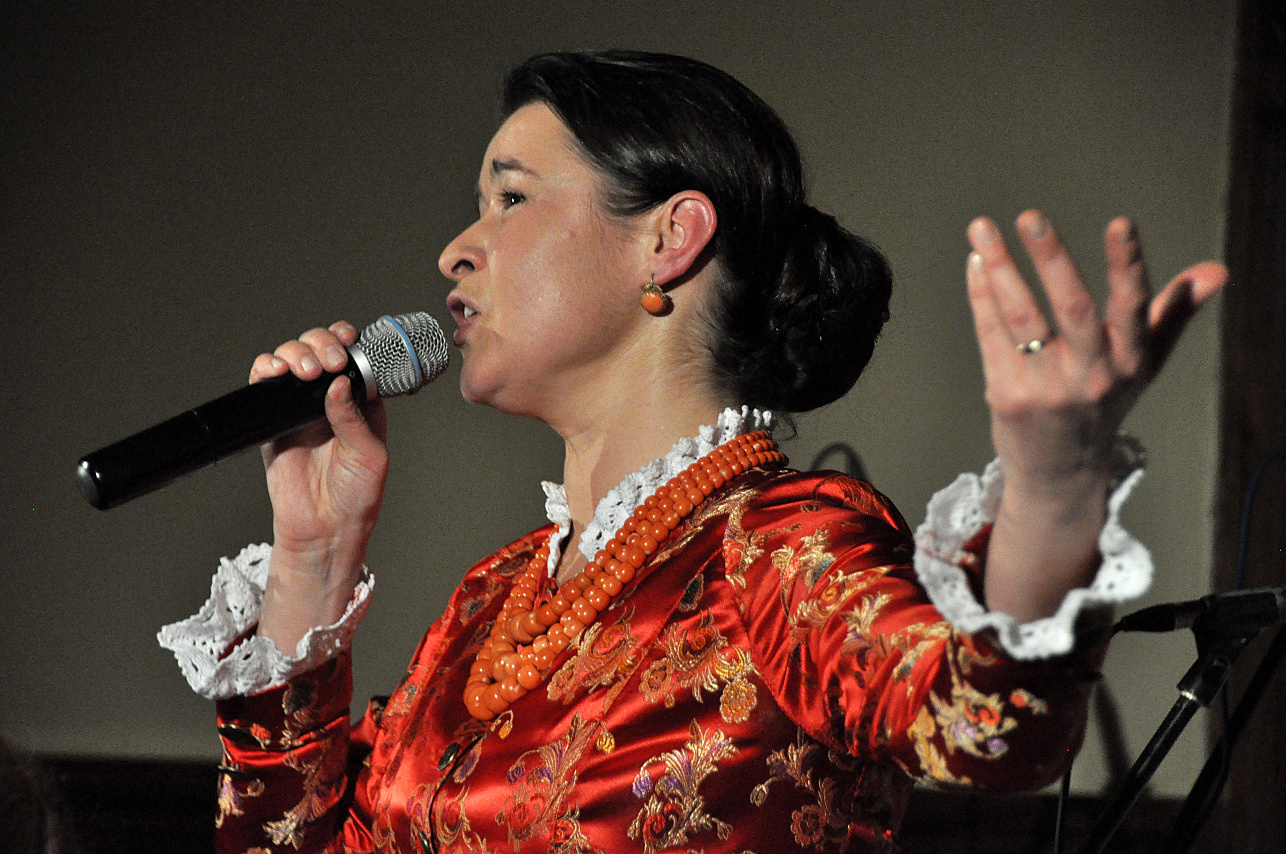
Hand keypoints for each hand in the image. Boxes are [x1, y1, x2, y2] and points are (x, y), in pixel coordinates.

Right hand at [249, 321, 389, 647]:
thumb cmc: (356, 496)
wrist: (324, 529)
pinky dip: (265, 369)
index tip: (347, 341)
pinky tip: (272, 371)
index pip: (354, 357)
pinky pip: (265, 387)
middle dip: (321, 344)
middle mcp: (330, 399)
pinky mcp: (274, 421)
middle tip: (327, 362)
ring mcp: (301, 408)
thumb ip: (353, 418)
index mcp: (361, 402)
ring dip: (295, 352)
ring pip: (292, 360)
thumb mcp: (368, 455)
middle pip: (320, 350)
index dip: (348, 341)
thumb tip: (338, 383)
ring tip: (303, 370)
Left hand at [966, 210, 1226, 489]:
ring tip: (982, 229)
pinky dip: (981, 296)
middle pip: (1072, 308)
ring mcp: (1047, 388)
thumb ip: (1173, 313)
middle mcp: (1092, 375)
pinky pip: (991, 335)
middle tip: (1029, 215)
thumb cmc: (1102, 405)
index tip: (1120, 222)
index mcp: (1130, 361)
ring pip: (1021, 317)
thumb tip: (1216, 272)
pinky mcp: (1008, 396)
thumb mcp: (1143, 364)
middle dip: (1051, 258)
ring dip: (1000, 268)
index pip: (1133, 306)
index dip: (1127, 264)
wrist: (1060, 474)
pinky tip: (977, 263)